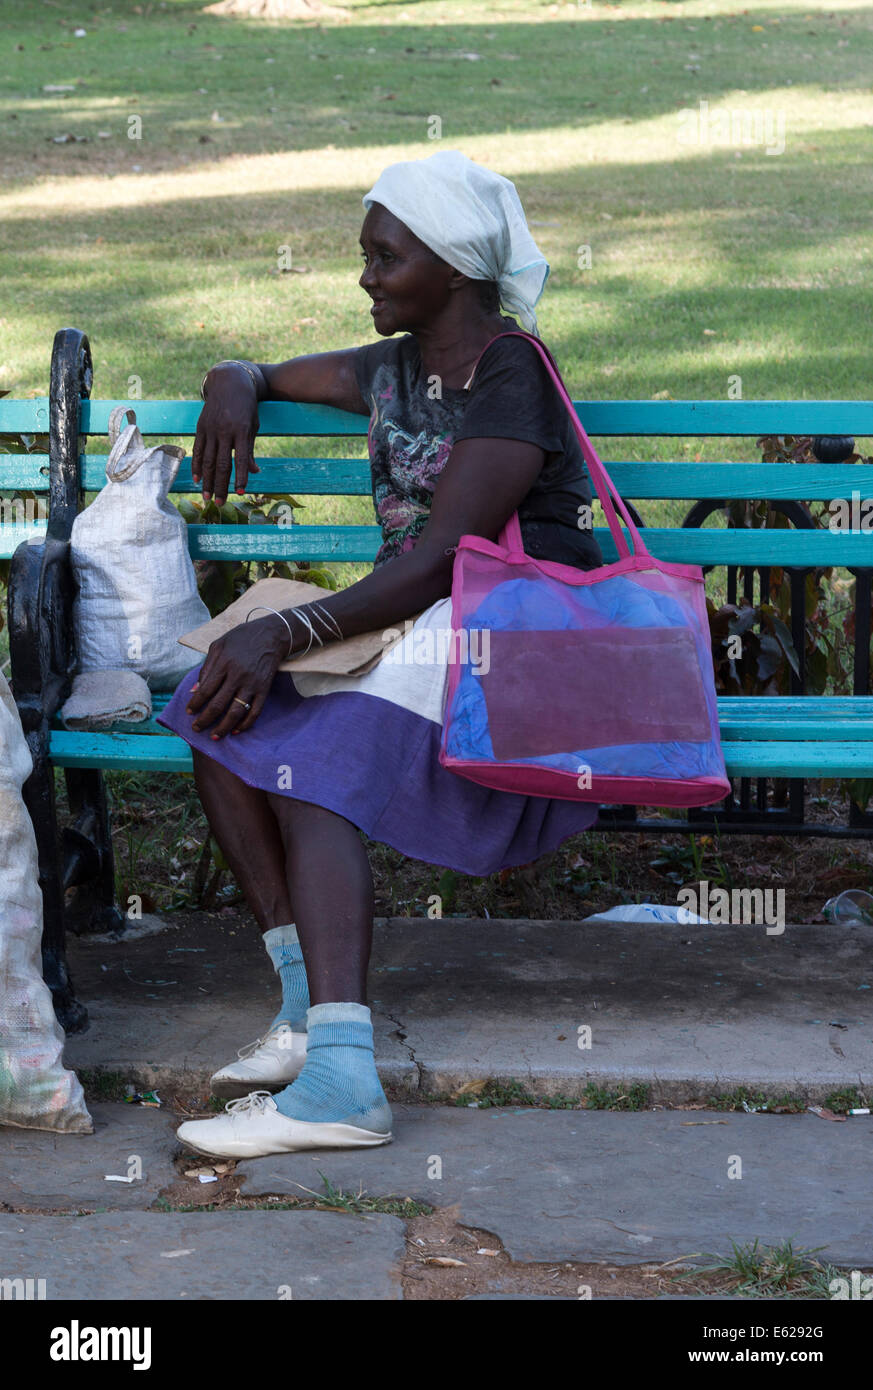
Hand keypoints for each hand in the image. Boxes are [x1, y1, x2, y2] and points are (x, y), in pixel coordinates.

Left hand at [185, 616, 289, 738]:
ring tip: (214, 736)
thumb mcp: (218, 646)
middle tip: (196, 728)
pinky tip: (235, 730)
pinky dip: (245, 724)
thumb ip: (205, 668)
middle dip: (205, 720)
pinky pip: (255, 712)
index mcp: (223, 663)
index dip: (195, 704)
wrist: (271, 635)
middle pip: (218, 704)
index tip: (189, 712)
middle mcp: (237, 675)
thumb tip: (195, 691)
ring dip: (223, 727)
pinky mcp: (264, 689)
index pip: (205, 690)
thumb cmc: (240, 638)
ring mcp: (252, 684)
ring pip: (236, 712)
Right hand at [192, 364, 261, 505]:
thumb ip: (250, 450)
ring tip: (207, 496)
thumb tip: (254, 472)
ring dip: (207, 481)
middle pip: (221, 464)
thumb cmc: (247, 407)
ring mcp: (210, 429)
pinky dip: (197, 466)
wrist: (230, 383)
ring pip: (207, 460)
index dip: (240, 477)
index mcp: (242, 431)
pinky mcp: (200, 427)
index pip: (240, 459)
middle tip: (220, 503)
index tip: (240, 492)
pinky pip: (198, 450)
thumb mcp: (254, 426)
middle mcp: (224, 431)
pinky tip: (197, 479)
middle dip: (220, 485)